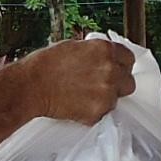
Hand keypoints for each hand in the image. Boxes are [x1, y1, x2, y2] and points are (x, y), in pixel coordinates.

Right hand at [18, 36, 136, 124]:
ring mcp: (106, 92)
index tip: (115, 70)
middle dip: (118, 84)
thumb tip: (103, 59)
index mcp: (105, 50)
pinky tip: (78, 105)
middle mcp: (110, 70)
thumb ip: (95, 53)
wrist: (30, 86)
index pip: (129, 59)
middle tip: (100, 86)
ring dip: (105, 99)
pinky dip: (93, 112)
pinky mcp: (99, 111)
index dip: (121, 65)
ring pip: (117, 100)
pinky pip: (103, 113)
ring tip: (84, 96)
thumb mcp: (74, 47)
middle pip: (129, 82)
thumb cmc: (45, 64)